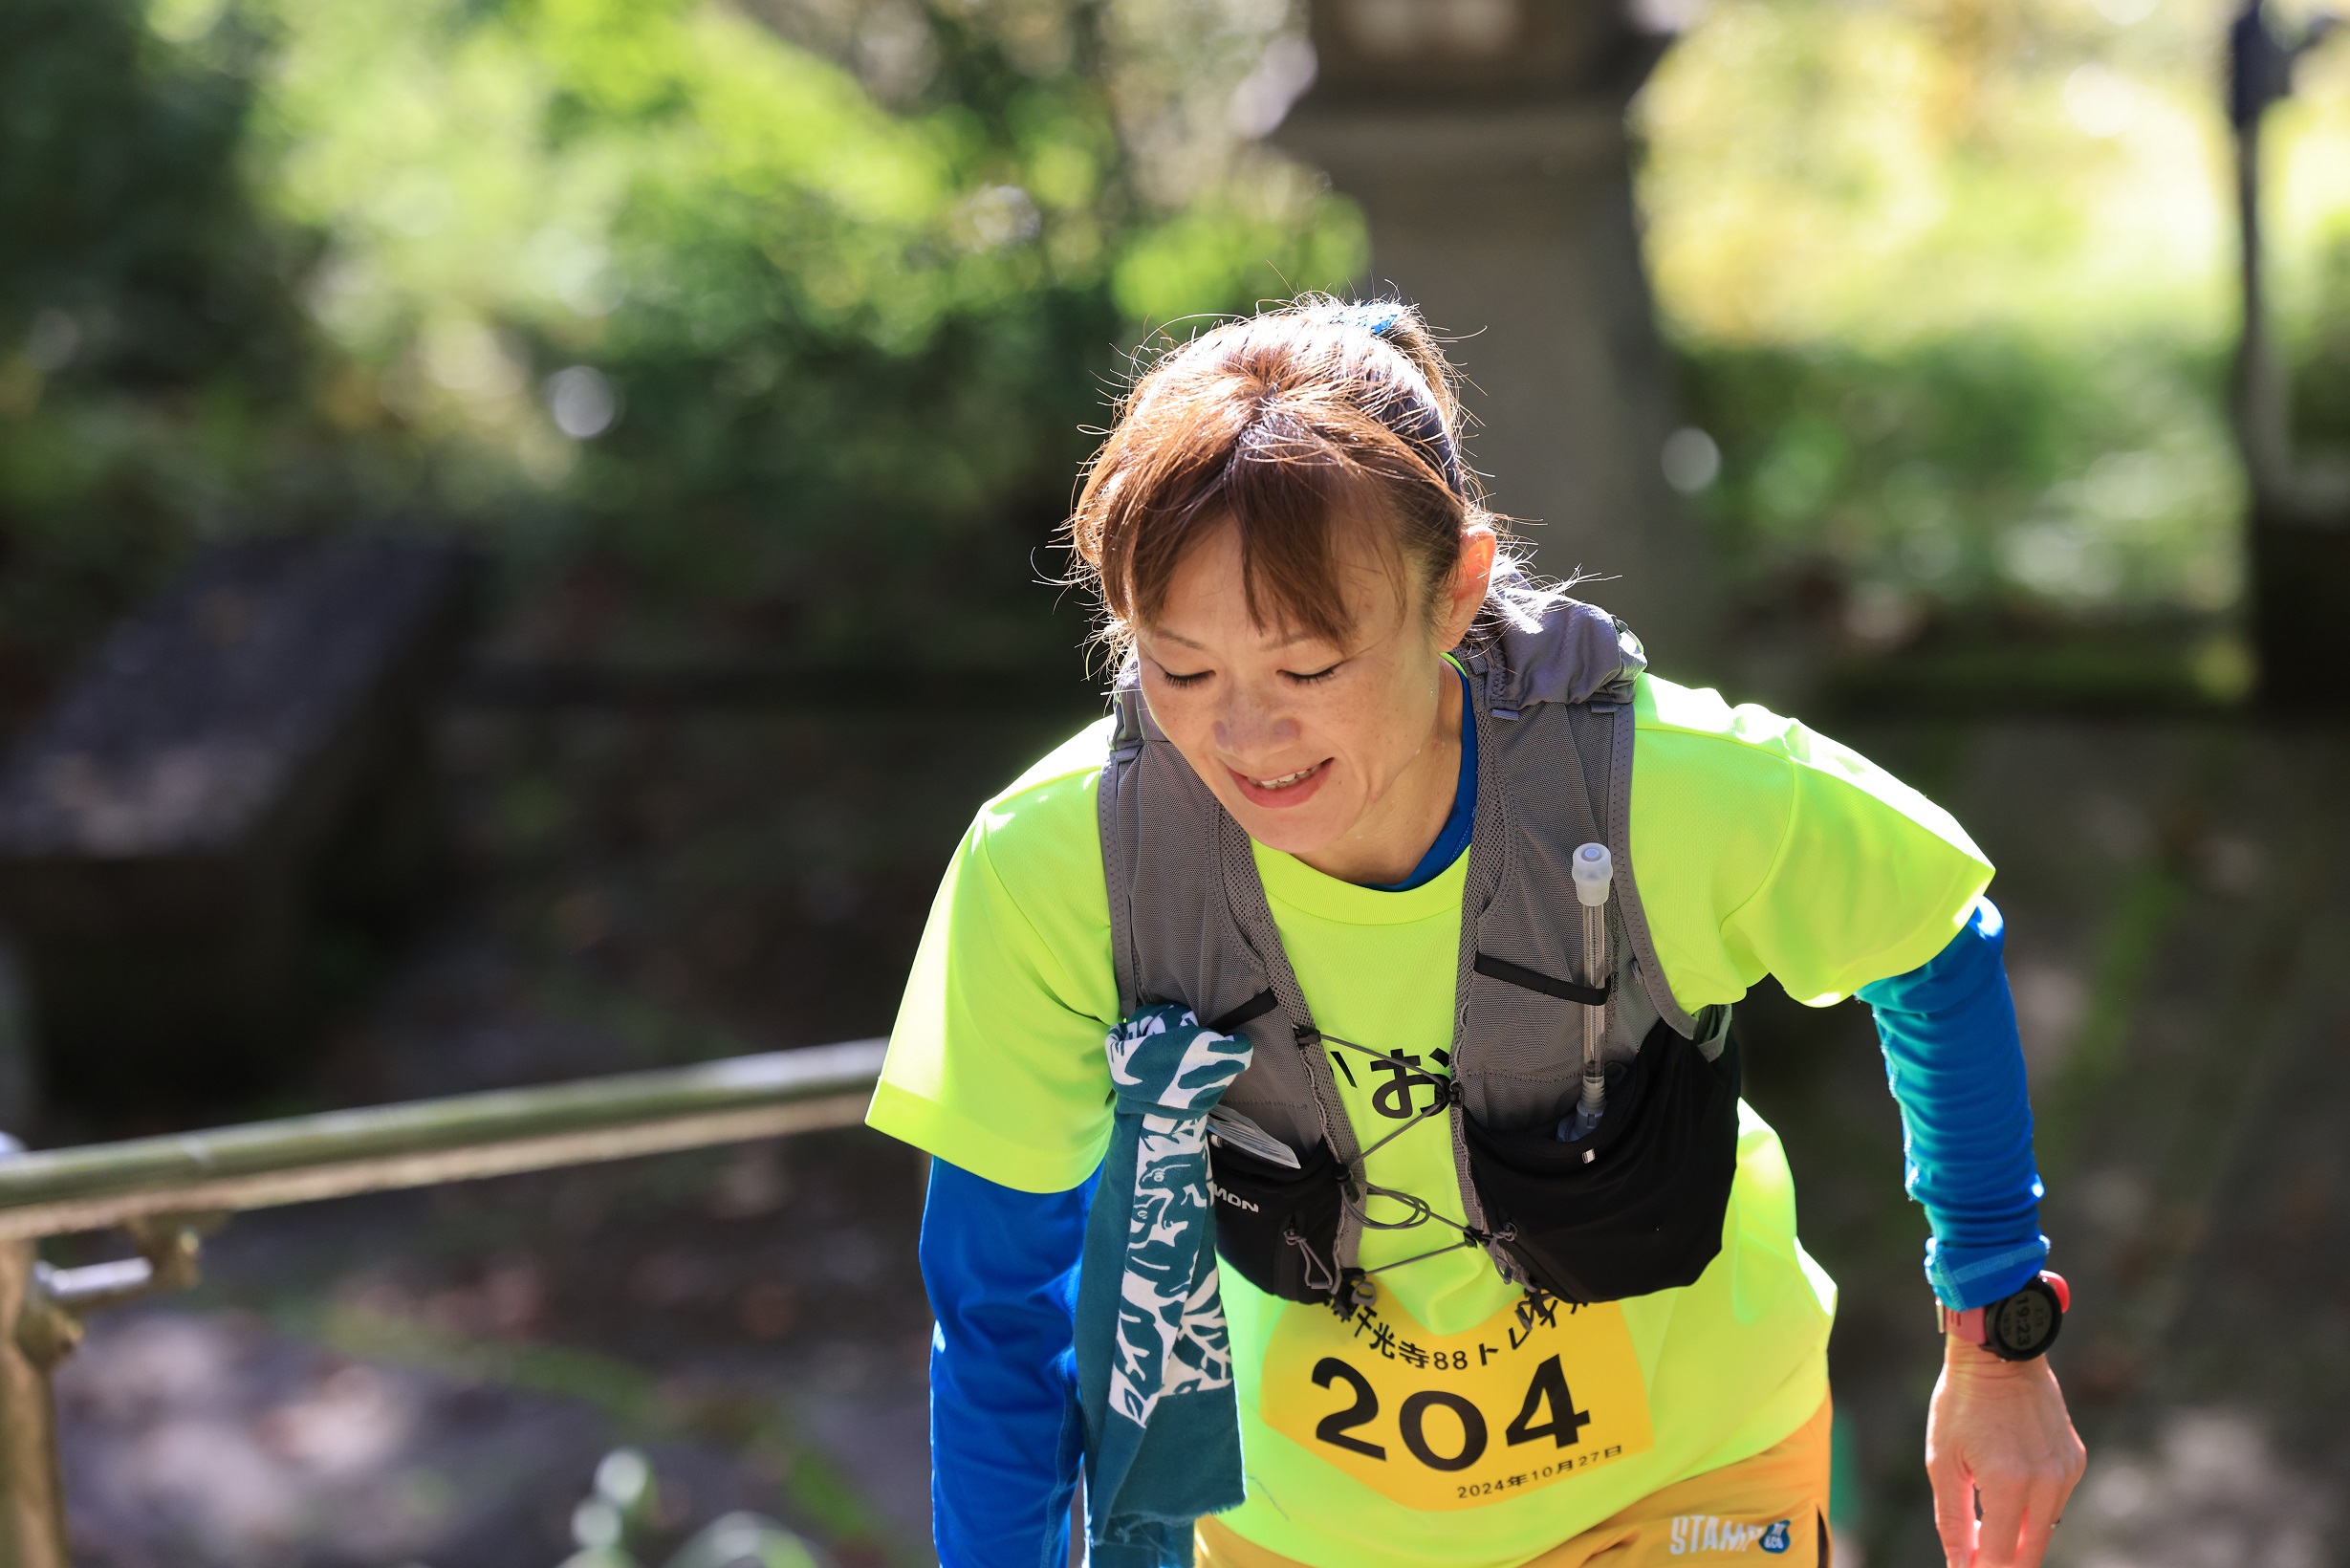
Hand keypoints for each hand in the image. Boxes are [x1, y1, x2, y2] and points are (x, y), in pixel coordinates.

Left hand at [1924, 1335, 2085, 1567]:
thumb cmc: (1961, 1403)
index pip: (2000, 1555)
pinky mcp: (2076, 1461)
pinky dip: (2032, 1508)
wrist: (2000, 1352)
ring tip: (1984, 1522)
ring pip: (2044, 1529)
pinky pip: (2054, 1502)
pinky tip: (2008, 1487)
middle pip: (2029, 1551)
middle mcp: (2047, 1483)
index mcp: (2008, 1483)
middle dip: (2003, 1563)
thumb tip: (1961, 1564)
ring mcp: (2067, 1472)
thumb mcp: (1943, 1460)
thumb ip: (1953, 1519)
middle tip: (1976, 1559)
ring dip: (2016, 1535)